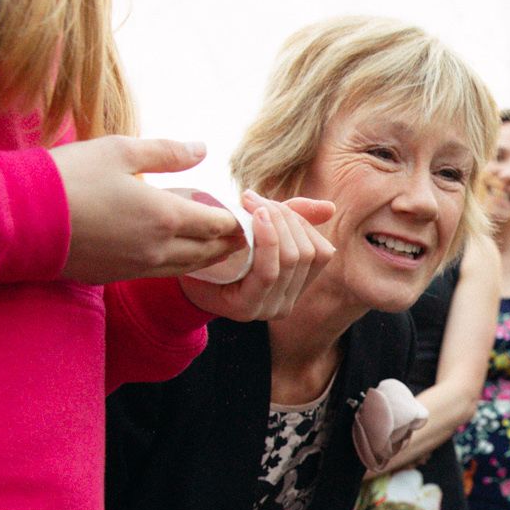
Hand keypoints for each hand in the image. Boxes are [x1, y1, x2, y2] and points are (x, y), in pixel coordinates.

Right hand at [51, 136, 244, 282]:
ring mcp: (136, 268)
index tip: (244, 212)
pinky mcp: (115, 276)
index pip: (217, 224)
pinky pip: (158, 273)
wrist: (19, 217)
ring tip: (213, 243)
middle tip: (239, 233)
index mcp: (165, 217)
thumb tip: (202, 148)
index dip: (234, 219)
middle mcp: (157, 250)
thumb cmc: (69, 176)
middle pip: (209, 253)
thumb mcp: (120, 150)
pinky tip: (172, 249)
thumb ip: (167, 152)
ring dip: (204, 257)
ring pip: (185, 268)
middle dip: (227, 242)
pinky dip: (175, 263)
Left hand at [178, 192, 336, 321]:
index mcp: (297, 286)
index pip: (321, 252)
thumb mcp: (260, 232)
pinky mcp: (249, 309)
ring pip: (292, 259)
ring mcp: (270, 309)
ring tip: (251, 204)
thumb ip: (294, 219)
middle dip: (284, 218)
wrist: (179, 278)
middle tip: (254, 200)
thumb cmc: (221, 253)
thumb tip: (330, 208)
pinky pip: (269, 271)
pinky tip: (256, 218)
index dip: (302, 222)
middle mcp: (288, 303)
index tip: (269, 202)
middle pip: (306, 252)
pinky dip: (267, 240)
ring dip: (274, 223)